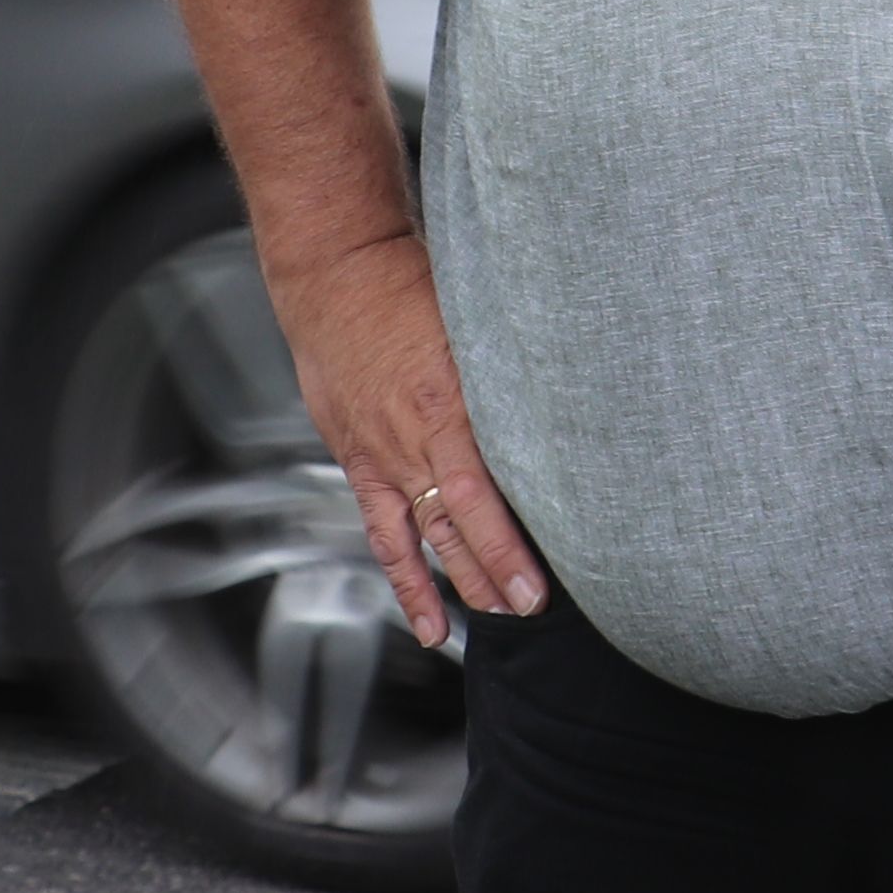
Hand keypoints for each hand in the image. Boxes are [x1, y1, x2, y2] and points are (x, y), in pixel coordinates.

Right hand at [267, 226, 547, 644]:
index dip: (507, 548)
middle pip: (456, 526)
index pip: (479, 496)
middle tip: (532, 609)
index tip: (538, 584)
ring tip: (494, 619)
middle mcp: (409, 439)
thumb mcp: (471, 322)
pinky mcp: (359, 460)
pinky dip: (404, 577)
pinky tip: (425, 617)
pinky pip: (382, 530)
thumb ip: (506, 371)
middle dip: (495, 574)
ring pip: (423, 536)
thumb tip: (559, 404)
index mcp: (442, 403)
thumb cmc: (406, 283)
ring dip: (458, 583)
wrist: (334, 273)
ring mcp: (380, 455)